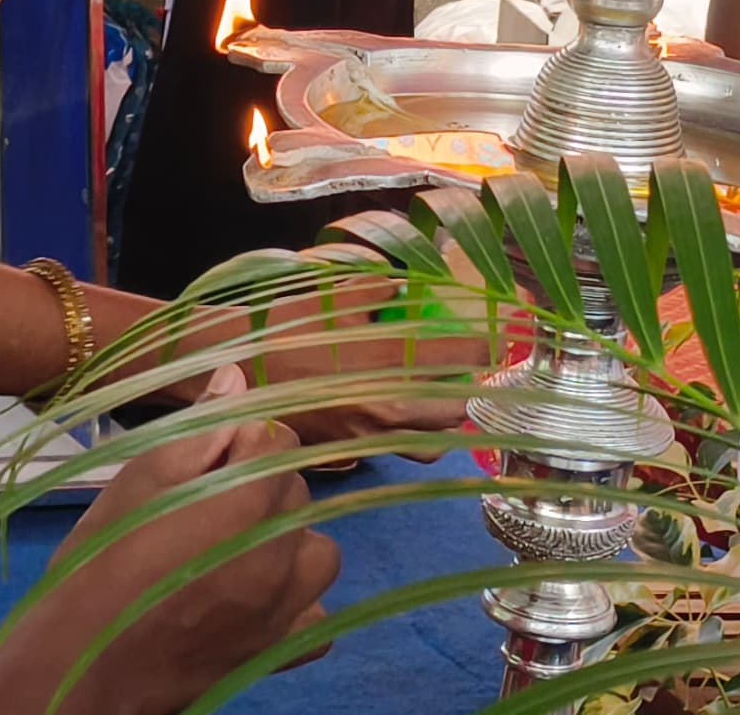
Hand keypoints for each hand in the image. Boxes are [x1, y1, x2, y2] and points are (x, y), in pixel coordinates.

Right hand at [0, 418, 342, 714]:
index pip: (277, 439)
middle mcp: (282, 555)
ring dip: (287, 542)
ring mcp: (286, 608)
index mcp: (248, 503)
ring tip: (234, 550)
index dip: (238, 441)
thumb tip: (236, 376)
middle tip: (200, 507)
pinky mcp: (278, 651)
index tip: (200, 460)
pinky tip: (253, 599)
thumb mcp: (138, 481)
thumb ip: (198, 429)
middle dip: (259, 486)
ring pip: (319, 552)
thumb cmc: (99, 564)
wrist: (80, 664)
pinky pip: (314, 617)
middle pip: (297, 492)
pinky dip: (295, 603)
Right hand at [183, 243, 488, 445]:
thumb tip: (402, 287)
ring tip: (443, 400)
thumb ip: (376, 291)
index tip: (508, 338)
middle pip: (457, 412)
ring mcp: (369, 436)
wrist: (231, 376)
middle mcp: (388, 408)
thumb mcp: (332, 298)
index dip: (491, 348)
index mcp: (389, 364)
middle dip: (474, 394)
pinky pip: (394, 449)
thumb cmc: (282, 331)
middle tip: (478, 375)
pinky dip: (408, 435)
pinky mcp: (349, 452)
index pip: (462, 359)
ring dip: (445, 424)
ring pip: (431, 442)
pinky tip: (397, 413)